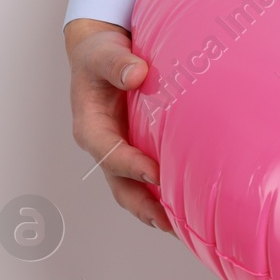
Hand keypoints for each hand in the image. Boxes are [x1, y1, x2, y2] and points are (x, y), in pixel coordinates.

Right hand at [65, 17, 173, 234]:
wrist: (102, 52)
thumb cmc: (99, 53)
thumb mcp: (103, 53)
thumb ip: (117, 63)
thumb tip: (136, 74)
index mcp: (91, 128)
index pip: (110, 154)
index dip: (131, 166)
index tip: (156, 174)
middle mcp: (105, 145)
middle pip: (121, 184)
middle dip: (144, 206)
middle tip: (170, 223)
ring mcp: (121, 150)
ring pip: (135, 188)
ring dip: (155, 208)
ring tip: (183, 228)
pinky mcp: (137, 148)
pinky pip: (149, 176)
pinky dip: (163, 192)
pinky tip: (188, 205)